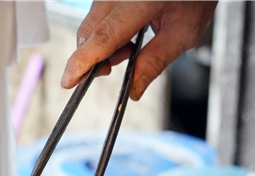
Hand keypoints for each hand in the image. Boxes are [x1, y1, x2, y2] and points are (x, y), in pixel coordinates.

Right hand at [62, 1, 216, 100]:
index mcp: (142, 1)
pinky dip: (106, 31)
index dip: (84, 61)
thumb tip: (133, 88)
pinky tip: (128, 33)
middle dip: (94, 58)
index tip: (69, 80)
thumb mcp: (184, 32)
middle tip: (114, 69)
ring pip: (90, 24)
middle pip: (89, 31)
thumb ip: (156, 61)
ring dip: (103, 45)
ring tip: (132, 46)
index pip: (105, 35)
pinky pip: (97, 14)